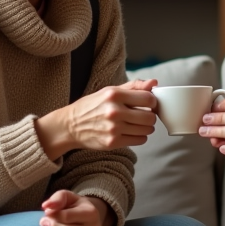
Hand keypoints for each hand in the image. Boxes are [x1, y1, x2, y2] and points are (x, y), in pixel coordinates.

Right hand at [36, 79, 157, 158]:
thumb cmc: (92, 106)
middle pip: (150, 117)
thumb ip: (133, 86)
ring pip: (147, 130)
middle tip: (144, 115)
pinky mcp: (113, 142)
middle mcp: (114, 111)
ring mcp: (114, 129)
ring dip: (146, 127)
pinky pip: (140, 140)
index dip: (152, 102)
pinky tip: (132, 132)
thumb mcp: (110, 91)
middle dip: (150, 116)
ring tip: (137, 124)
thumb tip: (154, 83)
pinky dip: (140, 136)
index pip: (148, 99)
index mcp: (114, 95)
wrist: (70, 126)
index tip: (149, 104)